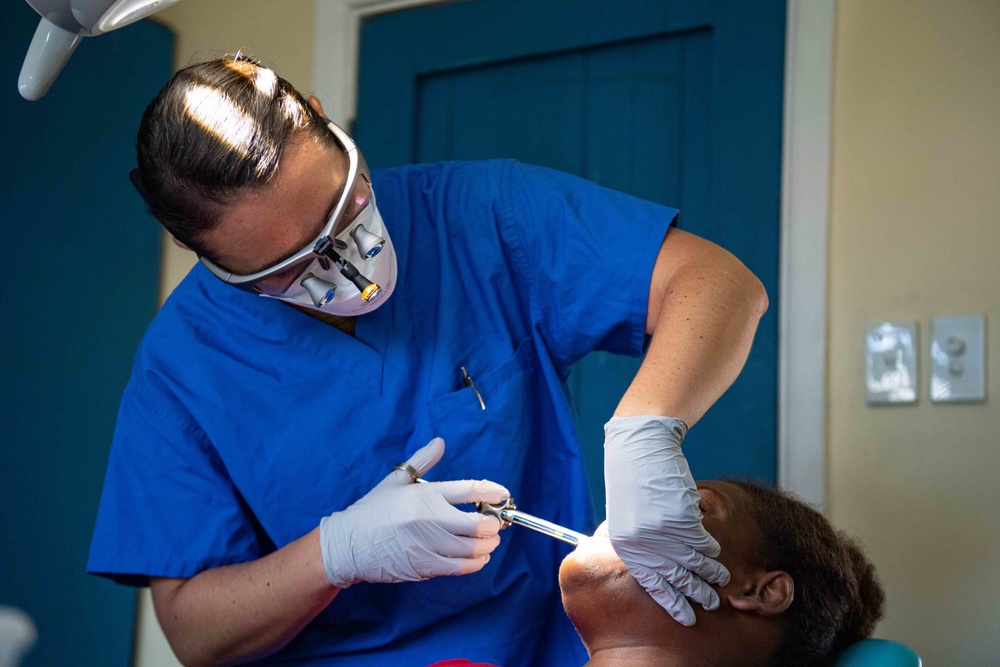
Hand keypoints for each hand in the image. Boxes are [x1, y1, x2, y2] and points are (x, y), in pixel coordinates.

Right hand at [319, 437, 508, 588]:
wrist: (348, 545)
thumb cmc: (373, 510)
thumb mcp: (395, 480)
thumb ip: (422, 462)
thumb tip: (440, 442)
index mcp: (424, 495)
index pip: (467, 490)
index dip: (491, 492)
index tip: (504, 494)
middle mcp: (429, 519)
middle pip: (477, 523)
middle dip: (494, 524)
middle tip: (496, 523)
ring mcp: (428, 545)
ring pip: (473, 548)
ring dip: (488, 545)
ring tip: (490, 541)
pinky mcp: (425, 566)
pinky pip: (460, 567)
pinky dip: (476, 563)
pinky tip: (479, 558)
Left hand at [604, 415, 730, 624]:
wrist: (639, 450)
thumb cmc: (631, 484)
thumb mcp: (624, 518)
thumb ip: (639, 544)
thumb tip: (657, 569)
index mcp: (626, 546)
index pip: (652, 584)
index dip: (672, 602)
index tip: (686, 616)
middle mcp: (644, 543)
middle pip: (677, 578)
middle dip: (697, 593)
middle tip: (711, 603)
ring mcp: (664, 532)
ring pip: (695, 562)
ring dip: (711, 573)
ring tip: (721, 580)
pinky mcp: (682, 518)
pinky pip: (703, 541)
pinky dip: (712, 549)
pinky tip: (716, 554)